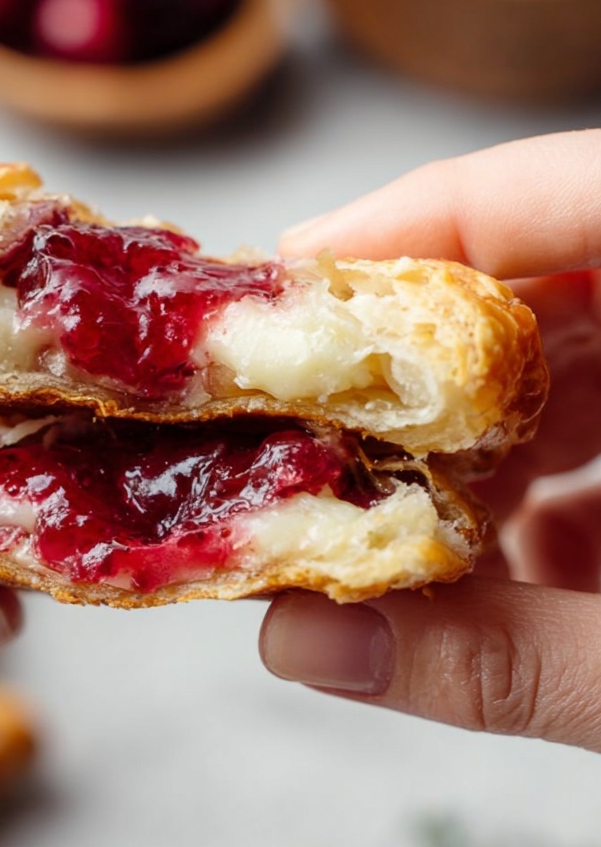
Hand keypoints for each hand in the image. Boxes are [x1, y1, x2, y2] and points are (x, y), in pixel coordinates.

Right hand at [260, 130, 600, 750]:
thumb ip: (515, 660)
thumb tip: (300, 642)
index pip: (566, 185)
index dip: (412, 222)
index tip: (277, 287)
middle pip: (556, 283)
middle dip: (420, 363)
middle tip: (296, 428)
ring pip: (589, 363)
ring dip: (481, 442)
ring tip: (385, 518)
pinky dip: (559, 493)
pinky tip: (511, 568)